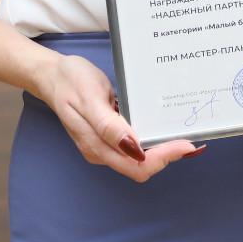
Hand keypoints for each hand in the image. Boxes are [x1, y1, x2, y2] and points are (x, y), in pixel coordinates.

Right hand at [35, 54, 202, 181]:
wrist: (51, 75)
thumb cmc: (70, 82)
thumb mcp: (90, 99)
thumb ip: (109, 126)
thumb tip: (133, 148)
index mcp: (98, 146)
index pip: (139, 165)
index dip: (165, 157)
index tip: (186, 144)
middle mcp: (102, 152)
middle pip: (142, 167)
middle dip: (168, 157)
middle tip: (191, 141)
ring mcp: (104, 146)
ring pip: (139, 159)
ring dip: (161, 151)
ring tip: (182, 135)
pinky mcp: (107, 137)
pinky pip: (133, 147)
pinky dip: (151, 141)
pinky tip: (161, 127)